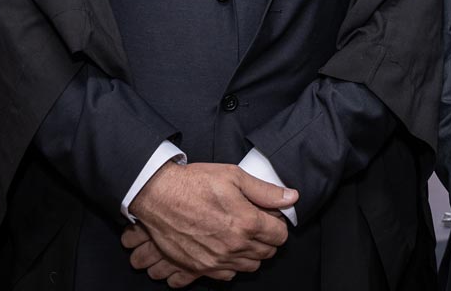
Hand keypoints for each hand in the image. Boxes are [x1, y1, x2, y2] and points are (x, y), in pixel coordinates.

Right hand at [127, 162, 297, 281]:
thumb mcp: (234, 176)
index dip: (278, 224)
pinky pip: (228, 275)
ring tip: (241, 234)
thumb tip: (291, 197)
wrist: (159, 196)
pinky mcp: (200, 267)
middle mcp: (234, 245)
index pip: (280, 235)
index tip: (270, 217)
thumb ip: (265, 190)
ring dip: (251, 252)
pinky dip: (232, 264)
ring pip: (250, 266)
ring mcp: (217, 259)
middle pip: (267, 252)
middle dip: (267, 239)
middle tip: (256, 224)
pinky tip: (226, 247)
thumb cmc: (194, 183)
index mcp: (247, 222)